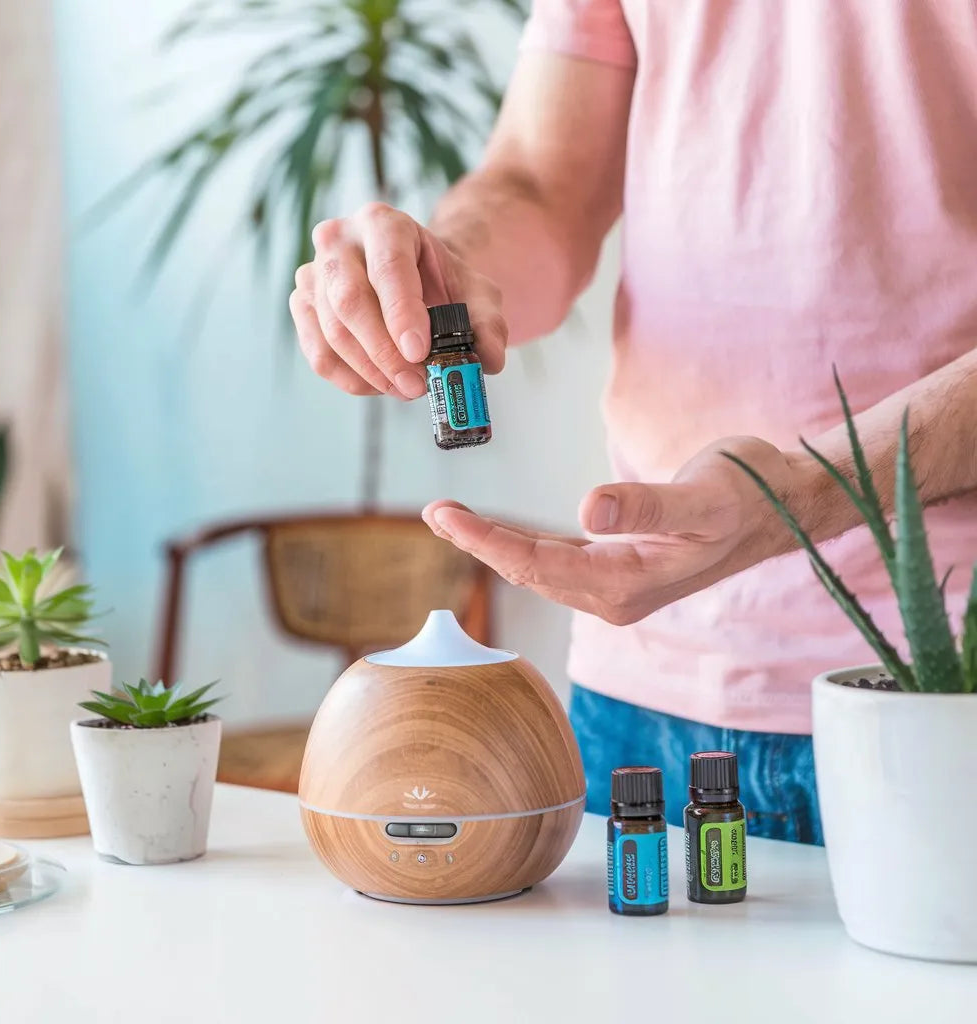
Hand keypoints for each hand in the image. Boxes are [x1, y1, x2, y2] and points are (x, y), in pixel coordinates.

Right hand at [289, 203, 507, 399]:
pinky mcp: (302, 305)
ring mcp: (315, 272)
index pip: (388, 268)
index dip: (401, 313)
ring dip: (371, 372)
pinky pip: (319, 352)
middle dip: (385, 352)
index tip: (419, 352)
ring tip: (406, 389)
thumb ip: (488, 324)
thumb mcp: (476, 294)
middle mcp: (340, 240)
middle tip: (416, 386)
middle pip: (350, 300)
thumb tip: (487, 359)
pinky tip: (381, 385)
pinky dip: (351, 379)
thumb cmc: (440, 282)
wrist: (413, 276)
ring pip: (332, 331)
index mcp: (384, 223)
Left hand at [422, 437, 811, 624]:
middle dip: (480, 543)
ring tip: (452, 519)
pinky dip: (525, 543)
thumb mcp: (703, 498)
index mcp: (628, 584)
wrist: (781, 506)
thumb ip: (645, 506)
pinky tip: (502, 532)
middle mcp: (616, 594)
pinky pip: (559, 560)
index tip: (444, 515)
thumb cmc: (749, 496)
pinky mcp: (621, 568)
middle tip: (434, 512)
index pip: (539, 563)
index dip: (487, 539)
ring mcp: (618, 585)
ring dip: (497, 544)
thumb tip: (588, 509)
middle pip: (530, 571)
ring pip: (541, 567)